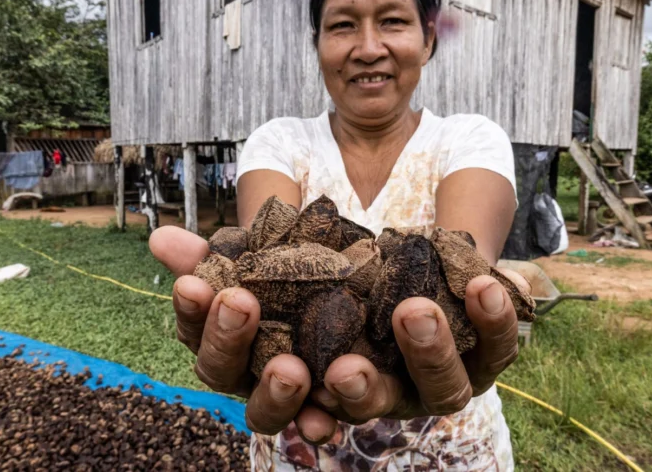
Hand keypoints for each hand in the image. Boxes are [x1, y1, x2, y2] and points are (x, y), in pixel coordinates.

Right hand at [149, 226, 524, 443]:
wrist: (420, 279)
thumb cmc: (332, 281)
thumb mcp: (281, 262)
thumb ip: (227, 256)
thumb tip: (160, 241)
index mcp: (280, 369)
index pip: (228, 372)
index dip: (218, 338)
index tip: (220, 293)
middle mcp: (335, 395)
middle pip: (289, 410)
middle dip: (281, 385)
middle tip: (286, 358)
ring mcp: (404, 389)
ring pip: (394, 399)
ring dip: (397, 367)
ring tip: (405, 312)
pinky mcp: (468, 366)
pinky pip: (488, 354)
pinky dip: (491, 320)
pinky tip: (483, 281)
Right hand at [149, 226, 329, 440]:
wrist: (352, 299)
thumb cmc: (292, 282)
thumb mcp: (263, 258)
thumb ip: (216, 253)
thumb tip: (160, 237)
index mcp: (221, 338)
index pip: (194, 327)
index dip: (191, 308)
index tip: (192, 283)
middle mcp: (244, 376)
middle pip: (221, 371)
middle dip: (228, 338)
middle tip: (240, 303)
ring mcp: (282, 400)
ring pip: (264, 412)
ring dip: (274, 393)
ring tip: (290, 369)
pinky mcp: (327, 413)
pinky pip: (318, 426)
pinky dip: (319, 424)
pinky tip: (326, 418)